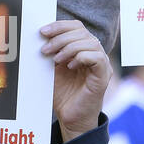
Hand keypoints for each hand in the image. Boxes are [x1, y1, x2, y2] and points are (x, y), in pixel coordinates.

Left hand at [42, 20, 110, 142]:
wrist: (70, 118)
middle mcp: (95, 54)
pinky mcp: (103, 77)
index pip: (77, 27)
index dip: (60, 26)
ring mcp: (102, 65)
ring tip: (55, 60)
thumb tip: (40, 35)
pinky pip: (97, 58)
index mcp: (83, 49)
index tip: (43, 32)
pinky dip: (81, 57)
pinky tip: (69, 66)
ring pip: (91, 43)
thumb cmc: (63, 94)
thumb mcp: (53, 68)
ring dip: (69, 47)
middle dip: (61, 38)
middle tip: (45, 50)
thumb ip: (51, 51)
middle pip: (83, 32)